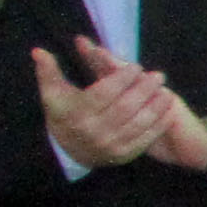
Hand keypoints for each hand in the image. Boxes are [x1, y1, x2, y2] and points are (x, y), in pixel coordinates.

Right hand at [31, 35, 204, 169]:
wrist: (71, 151)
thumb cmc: (64, 114)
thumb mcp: (53, 94)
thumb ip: (48, 71)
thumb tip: (38, 51)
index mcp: (75, 113)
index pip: (103, 92)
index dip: (121, 78)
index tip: (136, 66)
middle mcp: (93, 131)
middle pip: (124, 107)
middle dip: (143, 89)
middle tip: (158, 74)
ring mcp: (110, 145)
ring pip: (138, 122)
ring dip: (155, 105)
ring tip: (165, 89)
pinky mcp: (124, 155)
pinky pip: (146, 138)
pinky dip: (159, 123)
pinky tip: (168, 110)